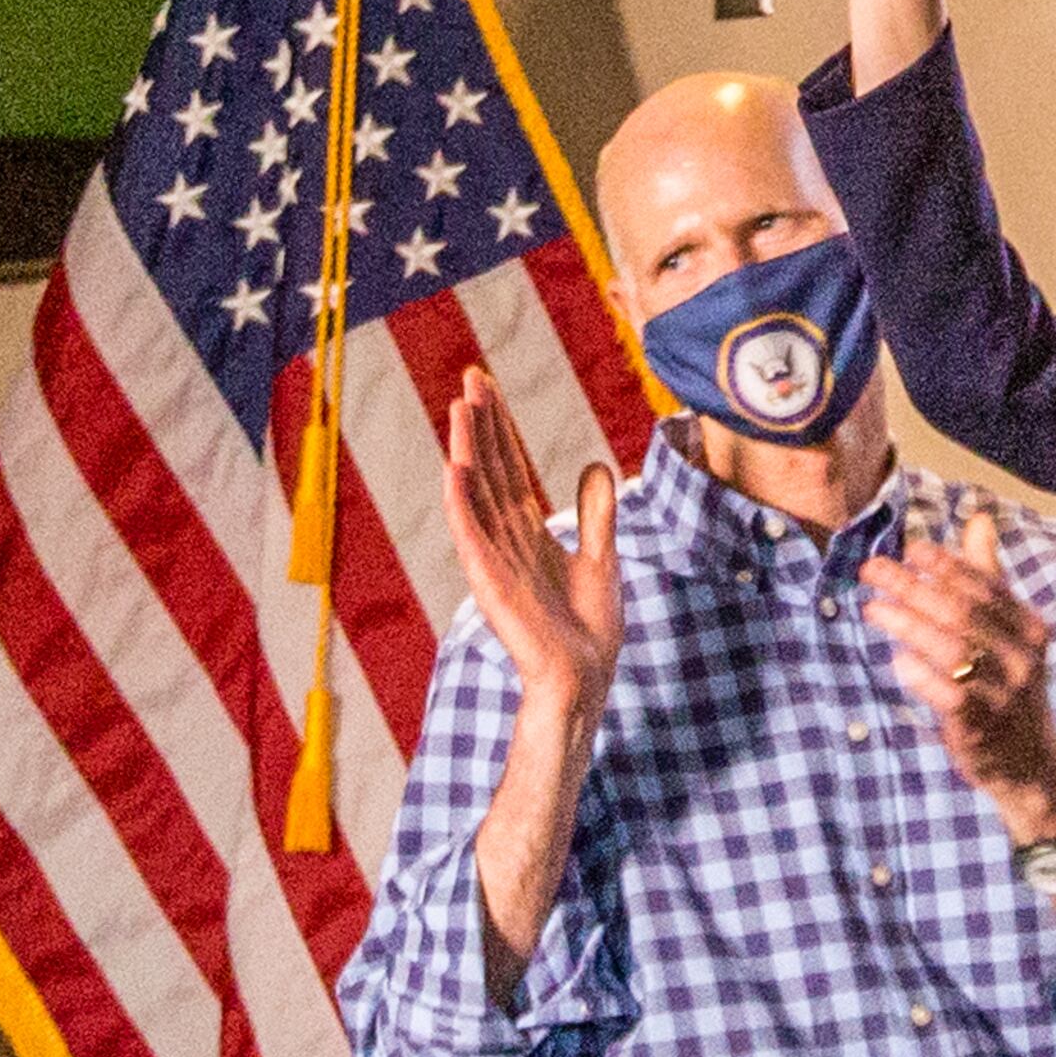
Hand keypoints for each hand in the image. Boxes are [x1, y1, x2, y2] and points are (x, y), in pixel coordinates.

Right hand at [444, 368, 621, 726]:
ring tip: (459, 407)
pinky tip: (454, 467)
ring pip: (476, 492)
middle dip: (480, 423)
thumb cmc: (587, 631)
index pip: (511, 466)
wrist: (584, 680)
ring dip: (466, 449)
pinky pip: (470, 535)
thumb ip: (596, 514)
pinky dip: (461, 502)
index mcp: (528, 532)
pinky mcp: (490, 583)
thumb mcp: (601, 557)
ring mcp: (495, 559)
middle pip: (490, 468)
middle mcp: (506, 538)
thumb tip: (595, 465)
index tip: (488, 385)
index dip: (500, 426)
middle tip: (471, 376)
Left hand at [860, 505, 1055, 829]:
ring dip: (907, 623)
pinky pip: (944, 693)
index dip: (947, 564)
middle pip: (962, 612)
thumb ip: (991, 579)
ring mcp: (1002, 695)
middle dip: (913, 586)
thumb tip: (980, 519)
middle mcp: (1022, 660)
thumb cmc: (1009, 686)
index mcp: (1032, 630)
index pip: (986, 587)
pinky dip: (918, 673)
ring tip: (872, 608)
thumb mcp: (1011, 634)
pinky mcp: (979, 728)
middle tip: (873, 570)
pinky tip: (896, 659)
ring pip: (951, 649)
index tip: (910, 548)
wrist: (1030, 764)